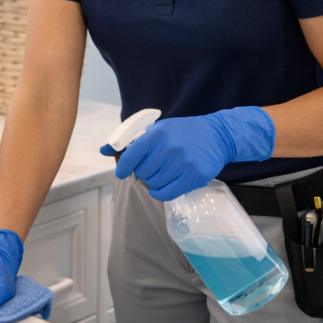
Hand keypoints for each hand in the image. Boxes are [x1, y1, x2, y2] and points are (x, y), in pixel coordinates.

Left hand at [100, 106, 273, 200]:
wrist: (217, 136)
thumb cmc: (183, 132)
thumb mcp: (157, 129)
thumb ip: (131, 140)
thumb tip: (104, 150)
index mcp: (158, 134)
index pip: (131, 155)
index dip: (123, 167)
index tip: (122, 172)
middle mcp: (170, 148)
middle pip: (142, 172)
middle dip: (142, 172)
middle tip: (151, 168)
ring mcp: (183, 163)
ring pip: (154, 183)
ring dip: (153, 182)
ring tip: (162, 173)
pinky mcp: (194, 177)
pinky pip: (167, 193)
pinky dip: (160, 193)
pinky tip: (162, 187)